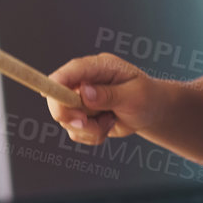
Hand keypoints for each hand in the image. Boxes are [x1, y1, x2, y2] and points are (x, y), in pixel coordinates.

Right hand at [46, 53, 162, 145]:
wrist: (152, 112)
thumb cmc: (148, 98)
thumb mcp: (135, 95)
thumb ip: (110, 94)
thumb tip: (84, 92)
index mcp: (100, 67)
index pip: (73, 70)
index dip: (58, 81)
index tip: (49, 94)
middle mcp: (85, 80)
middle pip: (58, 97)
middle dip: (70, 114)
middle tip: (86, 122)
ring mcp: (80, 99)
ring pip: (67, 120)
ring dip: (89, 128)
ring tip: (111, 120)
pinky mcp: (81, 116)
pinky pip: (75, 132)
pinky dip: (92, 136)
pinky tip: (108, 125)